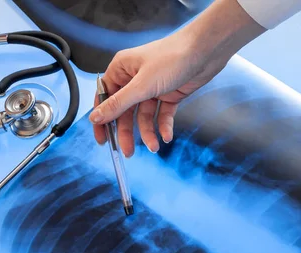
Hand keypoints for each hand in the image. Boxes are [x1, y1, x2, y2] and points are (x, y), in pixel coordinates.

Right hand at [89, 32, 227, 156]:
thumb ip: (118, 104)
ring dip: (148, 132)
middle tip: (127, 152)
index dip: (102, 119)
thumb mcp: (141, 85)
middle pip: (125, 112)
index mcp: (122, 70)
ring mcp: (152, 88)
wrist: (205, 52)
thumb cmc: (172, 57)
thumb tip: (96, 117)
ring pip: (144, 116)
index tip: (102, 139)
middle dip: (127, 132)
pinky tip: (166, 136)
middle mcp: (135, 79)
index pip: (105, 98)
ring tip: (154, 147)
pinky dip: (164, 126)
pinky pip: (162, 115)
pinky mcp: (169, 95)